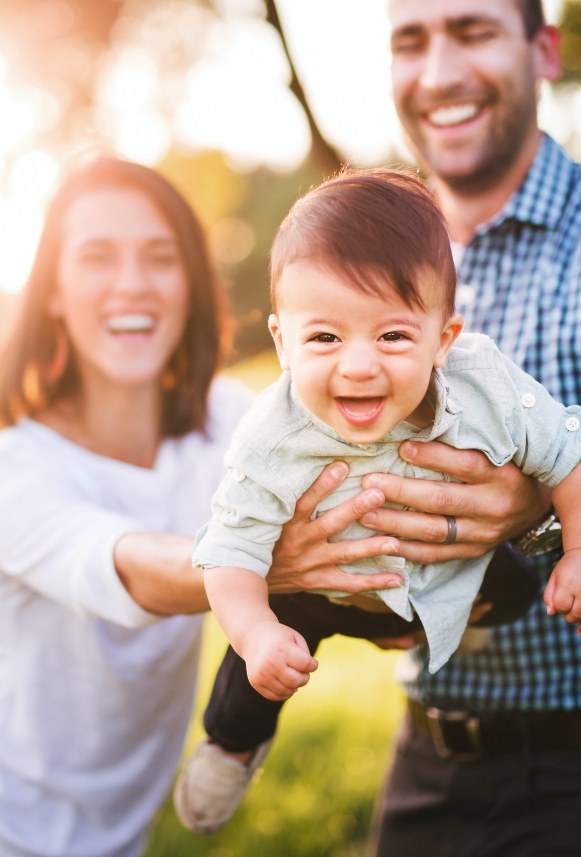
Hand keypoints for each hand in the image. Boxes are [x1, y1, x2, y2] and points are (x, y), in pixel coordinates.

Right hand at [241, 620, 317, 700]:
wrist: (253, 637)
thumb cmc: (279, 638)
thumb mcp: (295, 638)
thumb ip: (305, 655)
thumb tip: (306, 674)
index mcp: (282, 649)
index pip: (306, 664)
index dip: (313, 665)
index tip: (311, 662)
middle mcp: (270, 663)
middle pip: (297, 681)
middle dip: (304, 677)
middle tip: (301, 670)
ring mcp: (262, 675)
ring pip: (287, 691)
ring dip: (294, 685)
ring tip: (291, 674)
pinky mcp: (256, 683)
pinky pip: (276, 696)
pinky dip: (284, 692)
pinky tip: (284, 681)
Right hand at [268, 462, 403, 595]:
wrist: (248, 574)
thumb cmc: (265, 535)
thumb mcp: (270, 513)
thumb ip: (288, 493)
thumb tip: (312, 461)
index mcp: (287, 522)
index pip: (304, 500)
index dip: (322, 484)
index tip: (342, 466)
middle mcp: (300, 541)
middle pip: (330, 523)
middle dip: (355, 509)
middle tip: (378, 495)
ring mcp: (311, 563)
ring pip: (345, 553)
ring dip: (371, 547)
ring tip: (395, 542)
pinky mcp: (318, 581)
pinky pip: (349, 583)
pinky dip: (373, 581)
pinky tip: (397, 578)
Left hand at [359, 441, 551, 563]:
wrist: (535, 506)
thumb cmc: (505, 468)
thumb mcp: (496, 450)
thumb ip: (462, 440)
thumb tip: (415, 419)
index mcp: (501, 475)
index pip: (465, 464)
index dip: (433, 456)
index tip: (401, 447)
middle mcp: (493, 505)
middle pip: (442, 500)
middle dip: (401, 492)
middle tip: (369, 484)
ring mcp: (483, 533)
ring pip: (435, 530)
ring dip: (396, 523)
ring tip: (365, 514)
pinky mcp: (473, 551)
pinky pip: (437, 554)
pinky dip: (409, 550)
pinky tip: (384, 542)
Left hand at [544, 549, 580, 629]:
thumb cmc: (570, 565)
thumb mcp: (555, 576)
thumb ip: (550, 594)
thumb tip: (550, 613)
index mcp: (567, 583)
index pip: (561, 606)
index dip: (559, 607)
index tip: (561, 601)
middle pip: (574, 615)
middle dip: (569, 615)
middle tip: (570, 605)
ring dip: (580, 618)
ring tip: (577, 608)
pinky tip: (580, 630)